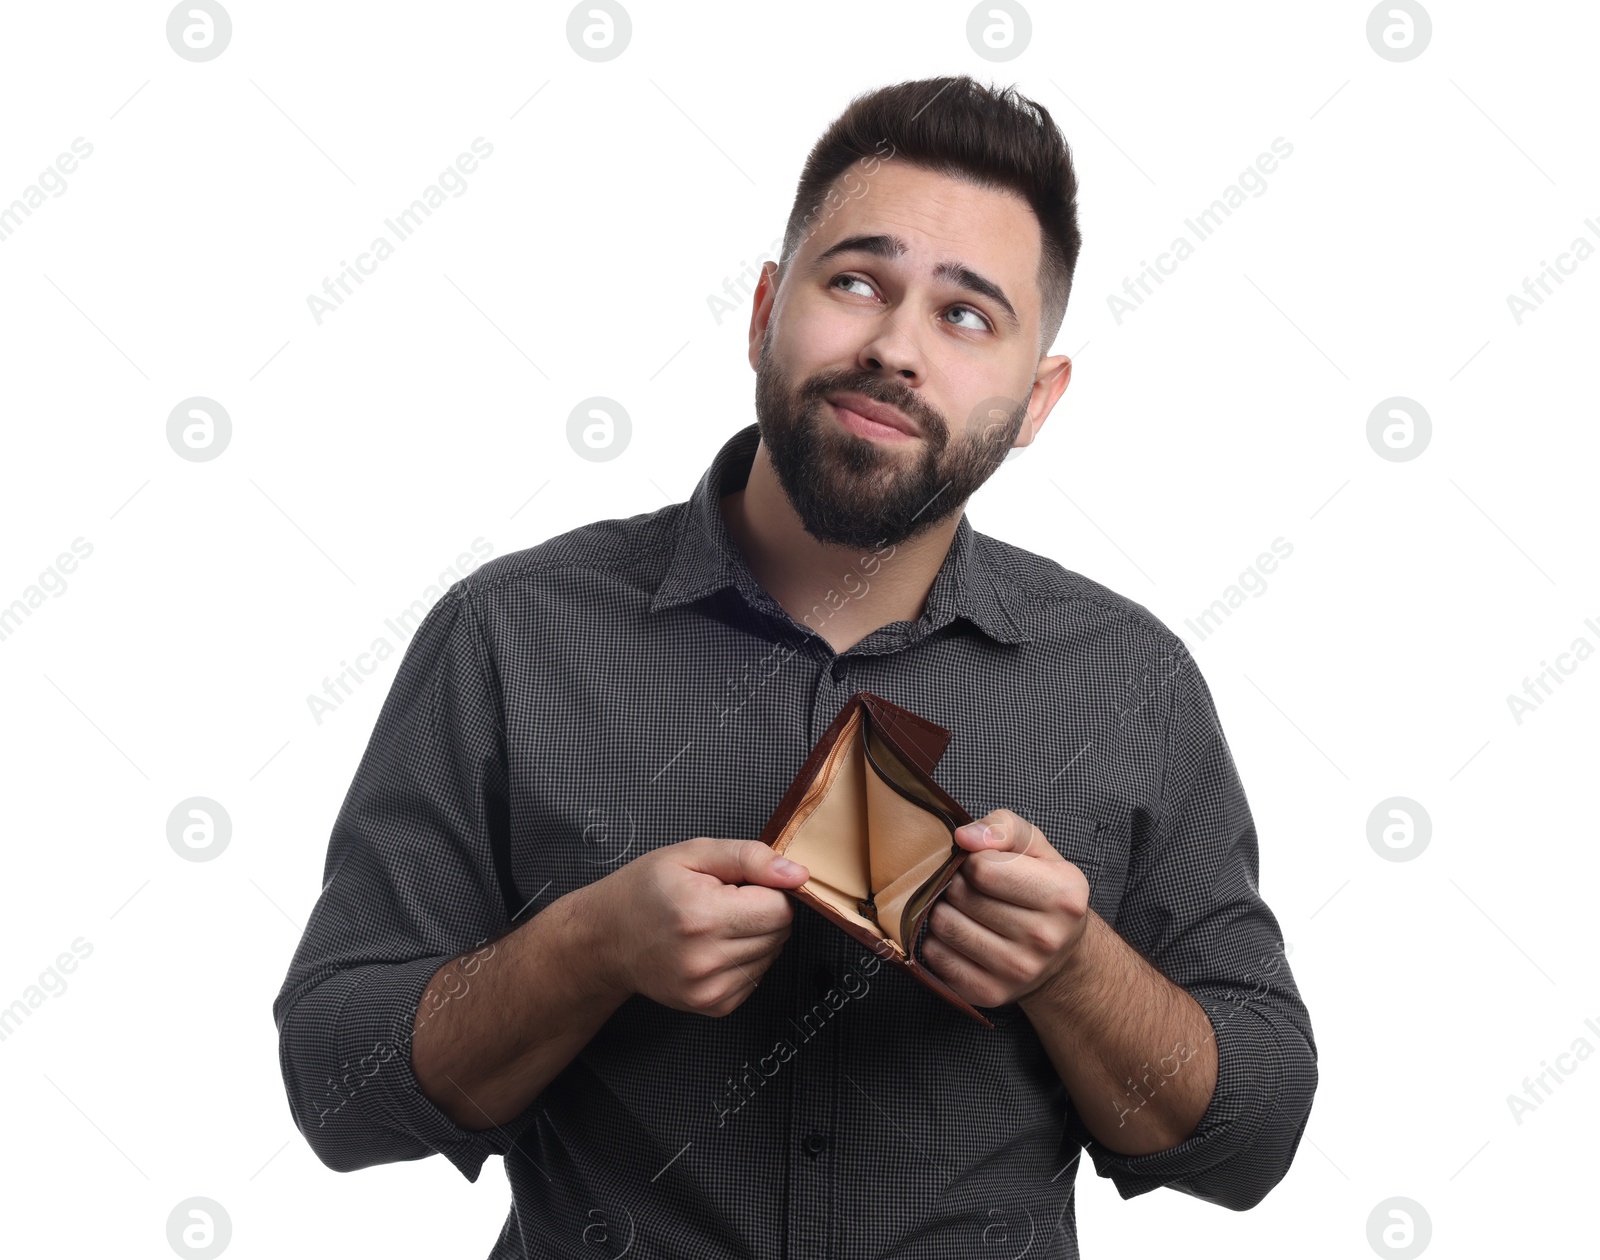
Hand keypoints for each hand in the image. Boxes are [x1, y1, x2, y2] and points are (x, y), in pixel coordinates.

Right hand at [590, 838, 809, 1017]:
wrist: (605, 938)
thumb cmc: (645, 890)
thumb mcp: (693, 854)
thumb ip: (751, 858)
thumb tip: (797, 874)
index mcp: (703, 916)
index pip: (780, 909)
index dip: (769, 890)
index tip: (742, 884)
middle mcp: (706, 959)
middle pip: (780, 933)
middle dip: (763, 912)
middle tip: (725, 901)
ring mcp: (708, 990)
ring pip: (772, 956)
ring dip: (755, 936)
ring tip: (716, 923)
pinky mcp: (712, 1006)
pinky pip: (756, 978)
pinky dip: (744, 959)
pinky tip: (714, 946)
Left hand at [920, 809, 1089, 1007]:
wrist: (1060, 954)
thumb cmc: (1042, 888)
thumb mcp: (1035, 848)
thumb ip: (1003, 827)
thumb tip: (964, 837)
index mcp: (1063, 896)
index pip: (984, 868)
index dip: (973, 860)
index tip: (982, 865)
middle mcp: (1045, 939)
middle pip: (961, 896)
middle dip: (956, 883)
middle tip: (968, 886)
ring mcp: (1018, 971)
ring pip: (944, 925)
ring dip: (943, 910)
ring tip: (961, 908)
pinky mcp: (991, 993)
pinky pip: (936, 956)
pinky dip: (937, 941)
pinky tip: (959, 934)